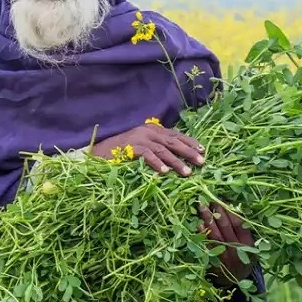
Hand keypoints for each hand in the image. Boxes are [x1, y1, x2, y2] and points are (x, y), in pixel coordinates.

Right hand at [90, 123, 204, 175]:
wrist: (98, 151)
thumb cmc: (121, 151)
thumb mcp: (142, 145)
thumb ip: (156, 146)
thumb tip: (176, 157)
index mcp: (151, 129)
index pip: (175, 134)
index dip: (189, 142)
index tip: (202, 150)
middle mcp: (147, 131)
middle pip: (172, 141)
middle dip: (188, 151)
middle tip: (201, 162)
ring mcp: (139, 138)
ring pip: (163, 149)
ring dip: (176, 161)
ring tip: (187, 172)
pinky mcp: (130, 148)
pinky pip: (147, 155)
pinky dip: (157, 163)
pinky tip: (165, 172)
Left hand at [198, 202, 255, 286]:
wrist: (237, 282)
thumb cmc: (243, 259)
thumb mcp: (250, 247)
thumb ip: (243, 231)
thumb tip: (233, 207)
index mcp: (249, 244)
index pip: (239, 223)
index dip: (231, 210)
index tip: (223, 199)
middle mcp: (238, 250)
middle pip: (227, 227)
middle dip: (218, 211)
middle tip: (210, 199)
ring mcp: (226, 256)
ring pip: (216, 234)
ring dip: (208, 219)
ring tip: (202, 207)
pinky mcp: (215, 262)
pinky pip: (208, 246)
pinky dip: (203, 234)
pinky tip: (199, 225)